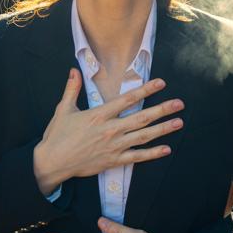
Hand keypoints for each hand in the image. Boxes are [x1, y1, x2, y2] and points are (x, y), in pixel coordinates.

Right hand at [32, 69, 181, 195]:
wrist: (53, 162)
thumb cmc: (57, 135)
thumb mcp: (63, 109)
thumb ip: (72, 89)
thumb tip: (74, 70)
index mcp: (99, 115)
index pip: (127, 99)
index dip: (146, 90)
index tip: (161, 83)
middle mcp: (110, 130)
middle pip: (141, 118)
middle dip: (162, 110)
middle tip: (179, 104)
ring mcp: (113, 146)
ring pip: (143, 136)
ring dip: (163, 129)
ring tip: (179, 122)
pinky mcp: (113, 161)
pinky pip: (137, 157)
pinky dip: (152, 153)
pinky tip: (166, 148)